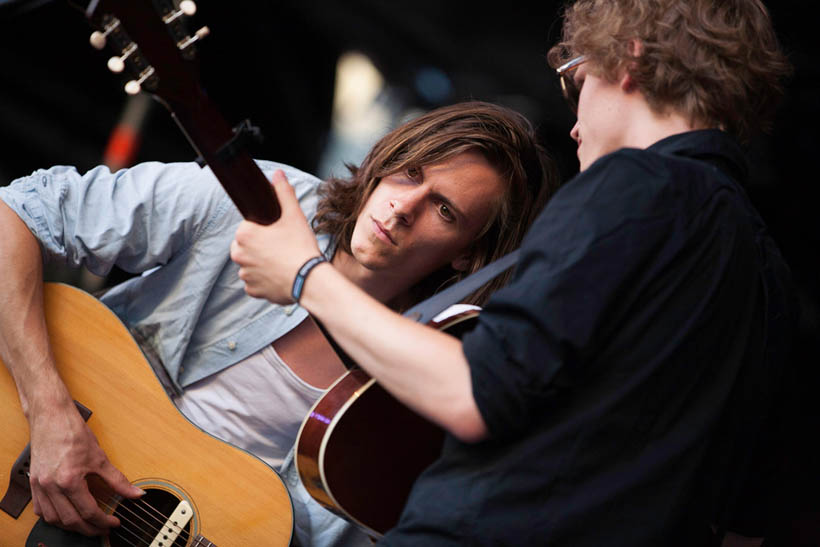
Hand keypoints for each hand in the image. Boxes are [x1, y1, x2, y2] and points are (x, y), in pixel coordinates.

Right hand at [28, 401, 142, 535]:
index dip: (103, 521)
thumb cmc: (73, 433)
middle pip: (70, 520)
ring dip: (70, 526)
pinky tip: (64, 515)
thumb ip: (118, 480)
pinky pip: (40, 509)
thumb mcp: (100, 458)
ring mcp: (39, 486)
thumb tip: (136, 494)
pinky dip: (53, 516)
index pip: (88, 511)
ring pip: (53, 519)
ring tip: (86, 525)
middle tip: (102, 529)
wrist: (51, 417)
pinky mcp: (34, 483)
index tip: (114, 523)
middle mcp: (51, 486)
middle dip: (89, 529)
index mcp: (69, 480)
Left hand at [231, 169, 322, 303]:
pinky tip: (279, 276)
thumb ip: (283, 193)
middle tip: (281, 247)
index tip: (276, 233)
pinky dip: (264, 280)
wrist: (310, 280)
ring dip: (261, 264)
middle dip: (259, 246)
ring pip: (250, 264)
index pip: (247, 227)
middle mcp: (239, 255)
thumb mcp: (294, 216)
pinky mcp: (253, 290)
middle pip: (246, 246)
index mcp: (244, 235)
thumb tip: (277, 174)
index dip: (263, 229)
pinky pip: (255, 282)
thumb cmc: (301, 247)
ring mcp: (245, 275)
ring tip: (282, 262)